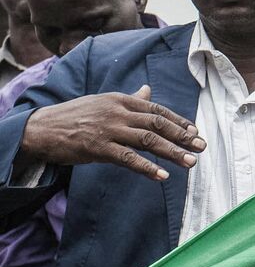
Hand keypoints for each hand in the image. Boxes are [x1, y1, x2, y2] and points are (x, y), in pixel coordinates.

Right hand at [17, 86, 204, 180]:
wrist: (42, 128)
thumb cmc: (76, 116)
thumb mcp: (104, 102)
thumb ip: (129, 99)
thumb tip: (148, 90)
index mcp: (121, 100)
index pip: (157, 110)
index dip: (179, 121)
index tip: (195, 132)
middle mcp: (118, 112)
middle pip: (158, 124)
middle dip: (183, 136)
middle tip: (202, 147)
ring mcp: (109, 129)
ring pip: (148, 140)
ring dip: (172, 152)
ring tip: (190, 162)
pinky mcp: (98, 147)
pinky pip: (128, 158)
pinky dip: (147, 167)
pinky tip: (162, 176)